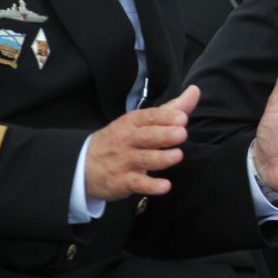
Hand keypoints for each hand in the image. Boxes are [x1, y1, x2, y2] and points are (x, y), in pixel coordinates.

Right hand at [85, 85, 196, 201]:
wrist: (82, 165)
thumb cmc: (120, 140)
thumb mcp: (140, 122)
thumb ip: (170, 109)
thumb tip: (195, 91)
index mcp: (132, 123)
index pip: (148, 117)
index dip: (165, 117)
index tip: (182, 117)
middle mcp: (127, 140)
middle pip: (146, 137)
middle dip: (164, 135)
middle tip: (182, 134)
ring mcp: (124, 162)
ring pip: (144, 160)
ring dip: (161, 158)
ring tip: (177, 156)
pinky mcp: (122, 182)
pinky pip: (137, 184)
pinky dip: (150, 186)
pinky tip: (165, 186)